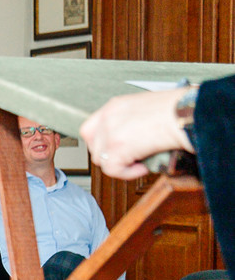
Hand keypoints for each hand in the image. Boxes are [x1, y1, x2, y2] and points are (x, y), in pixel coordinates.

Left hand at [79, 88, 193, 179]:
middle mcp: (108, 118)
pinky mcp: (116, 148)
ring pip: (102, 160)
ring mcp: (109, 133)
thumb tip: (134, 139)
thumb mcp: (147, 109)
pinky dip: (128, 173)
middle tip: (132, 157)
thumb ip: (133, 121)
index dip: (103, 143)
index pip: (92, 129)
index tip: (117, 149)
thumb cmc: (179, 110)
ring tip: (141, 160)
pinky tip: (144, 166)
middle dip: (112, 156)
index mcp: (115, 107)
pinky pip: (113, 170)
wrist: (187, 113)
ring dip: (121, 165)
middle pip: (95, 147)